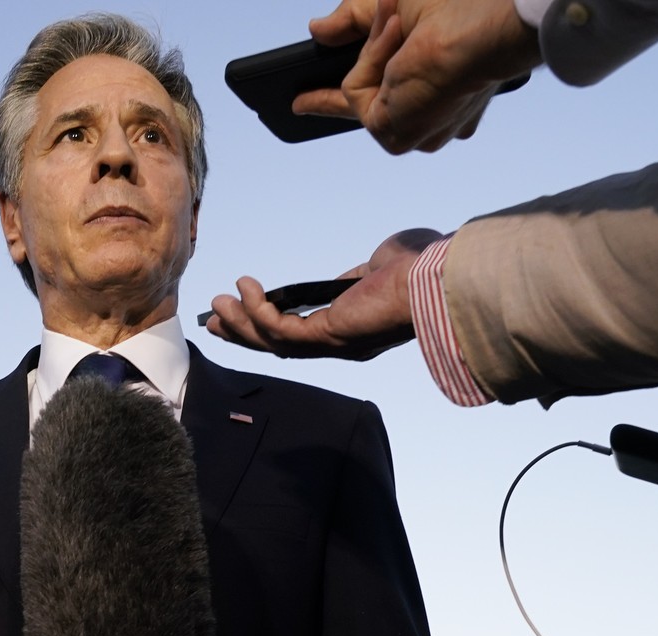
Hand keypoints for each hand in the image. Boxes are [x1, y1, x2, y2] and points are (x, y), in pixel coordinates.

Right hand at [206, 229, 439, 359]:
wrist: (443, 276)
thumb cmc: (422, 268)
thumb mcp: (380, 267)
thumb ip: (358, 274)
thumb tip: (353, 273)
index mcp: (352, 330)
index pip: (301, 335)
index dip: (268, 326)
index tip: (243, 309)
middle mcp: (341, 344)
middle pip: (279, 346)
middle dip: (243, 333)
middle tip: (214, 319)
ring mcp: (334, 343)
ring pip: (273, 342)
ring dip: (242, 323)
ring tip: (218, 302)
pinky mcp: (329, 335)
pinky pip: (281, 329)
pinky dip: (259, 310)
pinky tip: (246, 288)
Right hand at [296, 0, 540, 152]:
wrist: (489, 26)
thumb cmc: (464, 7)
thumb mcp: (396, 4)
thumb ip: (354, 18)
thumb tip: (317, 29)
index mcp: (444, 94)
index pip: (387, 99)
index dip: (351, 100)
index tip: (309, 104)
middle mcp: (433, 119)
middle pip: (369, 100)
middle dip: (342, 85)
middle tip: (299, 99)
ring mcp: (414, 131)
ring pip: (359, 89)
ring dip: (375, 48)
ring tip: (403, 23)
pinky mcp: (395, 135)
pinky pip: (356, 92)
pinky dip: (373, 59)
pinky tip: (403, 41)